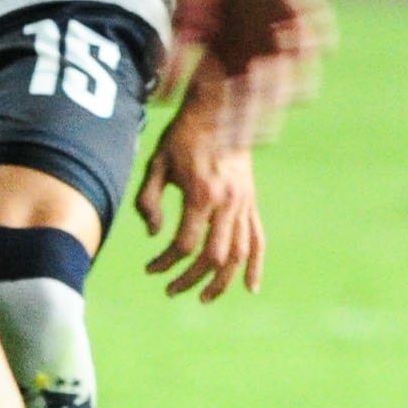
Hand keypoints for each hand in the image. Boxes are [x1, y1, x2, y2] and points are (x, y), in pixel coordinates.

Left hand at [131, 68, 263, 302]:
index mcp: (201, 193)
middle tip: (170, 289)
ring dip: (221, 281)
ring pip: (238, 255)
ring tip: (203, 297)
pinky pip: (258, 240)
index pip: (184, 243)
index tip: (150, 269)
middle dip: (190, 279)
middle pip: (213, 257)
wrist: (220, 110)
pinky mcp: (251, 204)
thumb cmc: (183, 136)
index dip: (165, 262)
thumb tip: (154, 235)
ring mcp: (244, 205)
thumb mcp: (156, 162)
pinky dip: (255, 266)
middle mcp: (227, 203)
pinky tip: (250, 288)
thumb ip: (149, 200)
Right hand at [166, 0, 328, 148]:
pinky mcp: (306, 9)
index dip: (228, 124)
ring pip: (296, 77)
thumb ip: (177, 59)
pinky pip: (321, 36)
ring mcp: (291, 34)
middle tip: (241, 133)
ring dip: (282, 87)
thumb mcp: (186, 22)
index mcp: (241, 64)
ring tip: (265, 88)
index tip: (213, 142)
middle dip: (252, 117)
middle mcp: (269, 56)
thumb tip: (160, 99)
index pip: (237, 105)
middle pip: (266, 100)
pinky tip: (296, 45)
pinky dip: (312, 44)